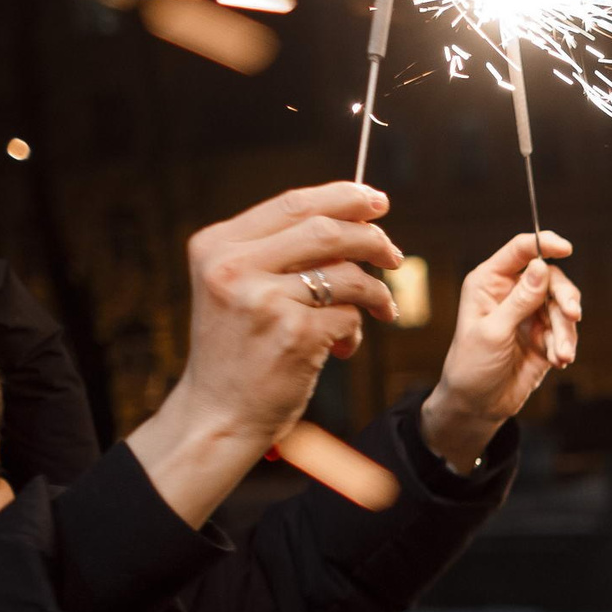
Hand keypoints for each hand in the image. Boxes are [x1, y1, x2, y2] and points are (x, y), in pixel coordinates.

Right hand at [129, 181, 401, 525]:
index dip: (343, 197)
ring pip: (347, 275)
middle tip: (394, 255)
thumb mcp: (237, 288)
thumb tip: (353, 219)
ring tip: (380, 310)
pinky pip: (350, 316)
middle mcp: (234, 267)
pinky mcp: (294, 335)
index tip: (376, 201)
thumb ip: (279, 252)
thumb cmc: (238, 350)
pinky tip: (342, 349)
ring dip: (375, 293)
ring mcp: (264, 300)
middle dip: (372, 239)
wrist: (218, 415)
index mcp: (217, 245)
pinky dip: (356, 331)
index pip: (292, 203)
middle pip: (326, 230)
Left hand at [420, 231, 581, 471]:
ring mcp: (530, 314)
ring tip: (562, 355)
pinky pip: (566, 331)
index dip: (544, 244)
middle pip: (550, 278)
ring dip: (566, 331)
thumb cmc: (472, 366)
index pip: (520, 251)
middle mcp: (512, 293)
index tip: (566, 248)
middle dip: (565, 297)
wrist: (478, 405)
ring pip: (563, 306)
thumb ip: (520, 300)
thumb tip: (541, 266)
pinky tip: (558, 362)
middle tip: (573, 316)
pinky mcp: (544, 335)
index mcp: (490, 282)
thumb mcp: (494, 331)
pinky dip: (565, 345)